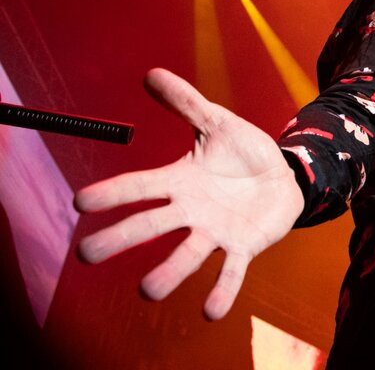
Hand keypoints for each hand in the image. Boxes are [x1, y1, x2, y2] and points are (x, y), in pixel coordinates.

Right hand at [74, 68, 303, 319]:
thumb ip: (187, 103)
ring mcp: (215, 231)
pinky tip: (210, 311)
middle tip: (86, 255)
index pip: (139, 186)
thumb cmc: (244, 152)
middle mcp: (190, 211)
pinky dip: (222, 290)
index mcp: (179, 181)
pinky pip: (230, 271)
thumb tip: (151, 73)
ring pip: (186, 255)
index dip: (112, 194)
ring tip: (148, 291)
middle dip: (119, 240)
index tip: (80, 203)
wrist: (285, 176)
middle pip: (149, 226)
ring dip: (167, 274)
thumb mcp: (218, 122)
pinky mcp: (243, 247)